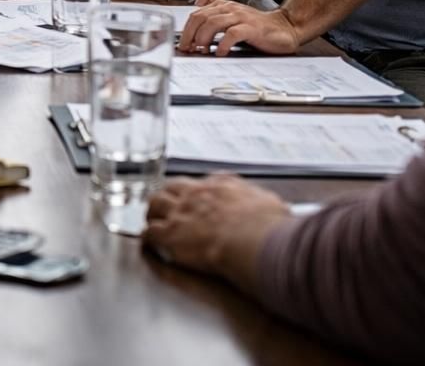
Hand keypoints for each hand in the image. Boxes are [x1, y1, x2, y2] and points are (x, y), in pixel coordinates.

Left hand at [143, 175, 290, 277]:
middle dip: (169, 196)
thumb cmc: (267, 227)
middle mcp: (197, 194)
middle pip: (173, 187)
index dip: (197, 191)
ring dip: (153, 212)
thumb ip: (265, 204)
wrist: (252, 240)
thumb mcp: (272, 205)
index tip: (197, 198)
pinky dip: (148, 237)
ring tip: (153, 220)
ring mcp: (180, 212)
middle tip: (167, 206)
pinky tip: (149, 243)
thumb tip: (276, 209)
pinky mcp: (169, 234)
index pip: (203, 183)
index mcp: (222, 186)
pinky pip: (150, 233)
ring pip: (155, 204)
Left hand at [178, 1, 299, 55]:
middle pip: (200, 17)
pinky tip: (220, 52)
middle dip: (189, 34)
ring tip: (201, 50)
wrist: (285, 28)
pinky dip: (222, 44)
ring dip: (203, 38)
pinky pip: (232, 34)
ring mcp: (241, 17)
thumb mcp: (232, 24)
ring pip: (213, 23)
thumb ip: (215, 28)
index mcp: (222, 6)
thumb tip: (194, 42)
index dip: (186, 30)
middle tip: (187, 49)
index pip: (196, 14)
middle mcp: (229, 9)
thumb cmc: (257, 29)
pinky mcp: (252, 28)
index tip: (182, 44)